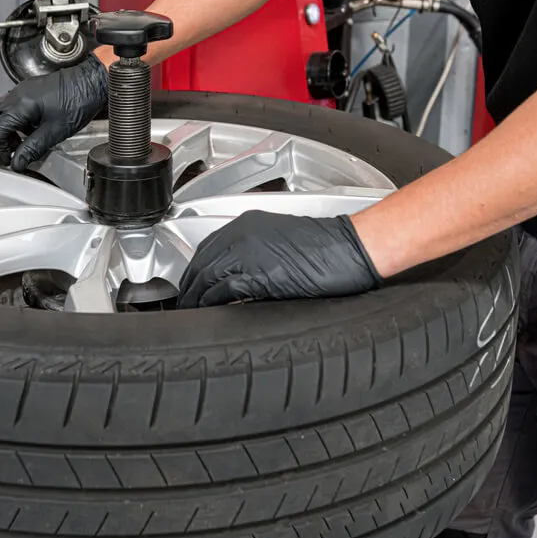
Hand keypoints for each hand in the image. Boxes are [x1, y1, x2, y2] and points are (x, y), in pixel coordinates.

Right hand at [0, 57, 107, 171]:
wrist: (92, 82)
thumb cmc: (78, 101)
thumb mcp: (54, 132)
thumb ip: (32, 148)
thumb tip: (17, 162)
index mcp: (20, 104)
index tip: (9, 159)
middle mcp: (17, 94)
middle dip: (0, 139)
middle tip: (13, 152)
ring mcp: (22, 90)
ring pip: (1, 112)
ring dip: (7, 130)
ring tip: (23, 142)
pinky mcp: (30, 90)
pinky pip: (13, 106)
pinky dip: (16, 120)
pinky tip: (31, 129)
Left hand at [177, 211, 382, 307]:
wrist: (352, 247)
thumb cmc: (327, 247)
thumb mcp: (279, 242)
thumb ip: (252, 254)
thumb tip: (233, 278)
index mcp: (247, 224)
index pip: (205, 249)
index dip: (193, 271)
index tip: (189, 287)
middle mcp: (242, 234)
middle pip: (199, 263)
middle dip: (188, 286)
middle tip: (184, 304)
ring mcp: (248, 252)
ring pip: (206, 276)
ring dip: (195, 297)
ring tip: (191, 313)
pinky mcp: (259, 273)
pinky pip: (223, 289)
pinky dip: (212, 302)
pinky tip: (209, 313)